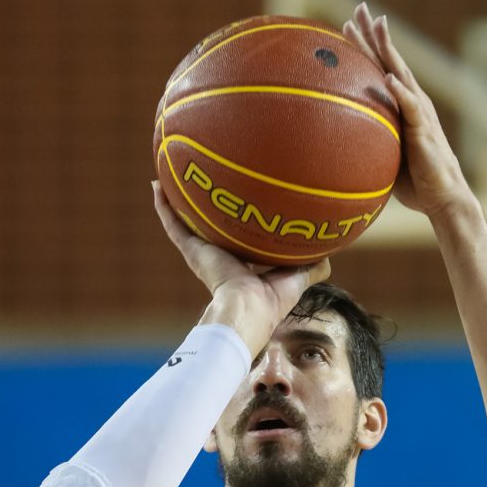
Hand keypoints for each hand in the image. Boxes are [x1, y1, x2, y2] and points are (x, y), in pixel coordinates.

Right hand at [152, 181, 330, 355]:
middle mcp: (218, 257)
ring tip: (168, 177)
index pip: (235, 240)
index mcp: (240, 264)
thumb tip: (329, 255)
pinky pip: (174, 224)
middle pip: (206, 227)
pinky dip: (163, 206)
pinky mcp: (193, 251)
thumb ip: (313, 266)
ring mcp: (202, 253)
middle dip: (201, 209)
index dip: (234, 225)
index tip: (233, 207)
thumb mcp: (298, 276)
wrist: (248, 309)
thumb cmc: (273, 300)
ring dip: (175, 202)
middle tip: (196, 184)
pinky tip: (156, 185)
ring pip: (184, 222)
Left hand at [343, 3, 470, 218]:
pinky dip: (400, 92)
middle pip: (391, 61)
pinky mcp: (424, 131)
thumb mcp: (386, 157)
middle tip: (359, 8)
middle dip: (375, 34)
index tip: (349, 23)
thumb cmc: (415, 183)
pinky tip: (388, 78)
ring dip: (388, 51)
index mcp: (403, 107)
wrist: (443, 199)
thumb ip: (369, 141)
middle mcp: (413, 103)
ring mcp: (420, 114)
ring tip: (377, 28)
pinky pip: (411, 108)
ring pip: (402, 75)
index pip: (382, 69)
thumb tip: (337, 143)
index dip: (367, 46)